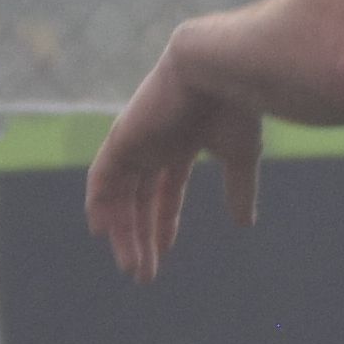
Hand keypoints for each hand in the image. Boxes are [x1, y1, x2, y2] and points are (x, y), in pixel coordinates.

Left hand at [86, 41, 263, 283]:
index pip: (166, 189)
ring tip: (132, 268)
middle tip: (143, 275)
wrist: (220, 68)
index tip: (164, 252)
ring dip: (123, 233)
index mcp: (182, 141)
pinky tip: (101, 232)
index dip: (164, 222)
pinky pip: (100, 178)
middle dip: (141, 237)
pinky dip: (98, 203)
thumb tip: (244, 225)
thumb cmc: (237, 105)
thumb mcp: (241, 156)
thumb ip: (239, 190)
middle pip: (139, 198)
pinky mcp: (121, 138)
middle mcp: (154, 141)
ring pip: (120, 195)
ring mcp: (136, 139)